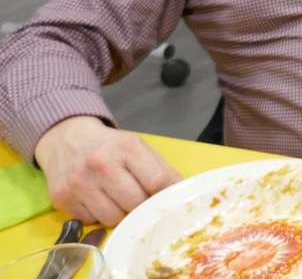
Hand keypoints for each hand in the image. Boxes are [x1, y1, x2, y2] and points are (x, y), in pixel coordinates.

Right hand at [34, 115, 180, 225]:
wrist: (66, 139)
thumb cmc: (109, 146)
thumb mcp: (137, 147)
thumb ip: (160, 170)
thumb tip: (180, 194)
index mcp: (127, 147)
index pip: (157, 181)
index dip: (166, 194)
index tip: (168, 200)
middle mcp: (101, 164)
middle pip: (136, 203)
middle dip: (141, 205)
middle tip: (138, 198)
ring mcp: (79, 183)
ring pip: (113, 218)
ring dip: (120, 214)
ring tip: (116, 198)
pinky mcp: (62, 199)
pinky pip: (91, 221)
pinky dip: (98, 215)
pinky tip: (97, 199)